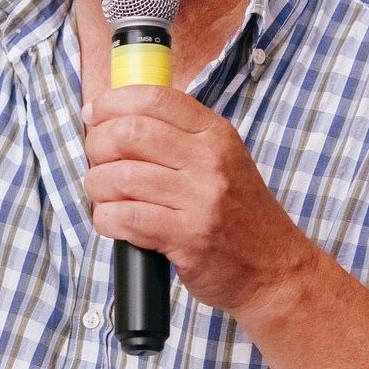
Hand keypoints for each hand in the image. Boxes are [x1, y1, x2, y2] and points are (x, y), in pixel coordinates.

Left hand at [81, 84, 320, 320]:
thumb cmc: (238, 217)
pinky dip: (106, 219)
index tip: (94, 114)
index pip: (155, 98)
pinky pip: (126, 217)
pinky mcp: (189, 237)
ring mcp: (201, 199)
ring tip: (104, 197)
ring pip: (121, 176)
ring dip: (97, 187)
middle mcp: (210, 161)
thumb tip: (113, 119)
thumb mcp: (221, 162)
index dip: (112, 102)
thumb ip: (177, 139)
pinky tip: (113, 223)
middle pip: (130, 132)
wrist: (274, 270)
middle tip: (96, 163)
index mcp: (216, 135)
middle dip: (96, 145)